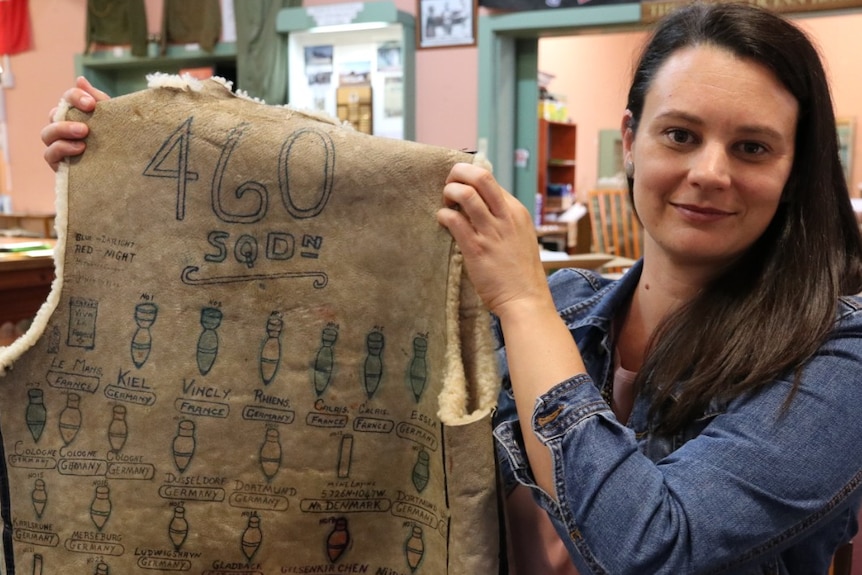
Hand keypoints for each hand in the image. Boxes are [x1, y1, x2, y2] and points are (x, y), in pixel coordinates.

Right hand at [41, 76, 109, 170]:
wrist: (127, 168)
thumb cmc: (118, 140)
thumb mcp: (113, 119)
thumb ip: (98, 99)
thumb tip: (80, 80)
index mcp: (75, 114)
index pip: (68, 99)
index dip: (75, 97)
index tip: (92, 104)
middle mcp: (63, 128)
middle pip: (54, 115)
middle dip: (68, 118)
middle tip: (86, 126)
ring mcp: (59, 145)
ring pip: (47, 134)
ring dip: (62, 131)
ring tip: (83, 135)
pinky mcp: (59, 164)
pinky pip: (49, 154)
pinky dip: (61, 149)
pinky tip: (79, 149)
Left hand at [437, 162, 551, 319]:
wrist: (526, 299)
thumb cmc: (520, 272)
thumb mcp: (520, 236)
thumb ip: (503, 220)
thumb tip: (480, 206)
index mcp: (516, 212)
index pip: (490, 180)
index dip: (470, 178)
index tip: (460, 187)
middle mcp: (506, 217)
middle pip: (481, 177)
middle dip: (458, 173)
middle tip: (449, 185)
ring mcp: (491, 232)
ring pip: (466, 194)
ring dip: (449, 193)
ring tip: (446, 203)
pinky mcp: (477, 249)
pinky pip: (455, 221)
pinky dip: (443, 216)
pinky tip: (442, 221)